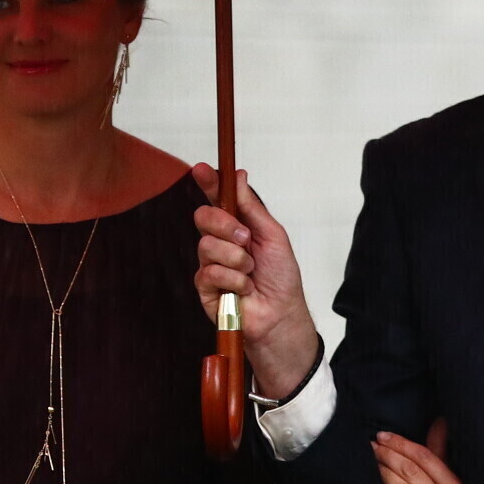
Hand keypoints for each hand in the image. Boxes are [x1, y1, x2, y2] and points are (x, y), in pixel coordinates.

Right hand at [191, 165, 321, 398]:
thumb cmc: (281, 277)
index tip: (201, 169)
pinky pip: (208, 272)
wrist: (281, 314)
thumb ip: (252, 207)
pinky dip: (233, 280)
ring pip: (206, 246)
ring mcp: (211, 264)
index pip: (216, 199)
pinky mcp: (205, 287)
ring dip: (236, 259)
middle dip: (225, 225)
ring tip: (251, 272)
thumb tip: (238, 176)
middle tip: (246, 239)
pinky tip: (244, 289)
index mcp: (237, 227)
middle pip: (204, 217)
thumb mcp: (273, 236)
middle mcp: (220, 242)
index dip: (208, 183)